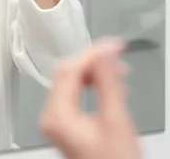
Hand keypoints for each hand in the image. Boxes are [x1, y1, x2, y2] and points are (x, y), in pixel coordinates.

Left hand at [40, 39, 141, 158]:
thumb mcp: (116, 120)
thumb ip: (109, 82)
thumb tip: (105, 53)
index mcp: (57, 115)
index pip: (68, 69)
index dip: (92, 53)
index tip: (113, 45)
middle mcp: (52, 117)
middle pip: (67, 74)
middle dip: (93, 61)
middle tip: (117, 54)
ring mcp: (58, 121)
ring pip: (71, 82)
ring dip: (94, 72)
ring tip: (118, 70)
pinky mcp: (67, 124)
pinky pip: (75, 94)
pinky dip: (92, 85)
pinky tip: (110, 85)